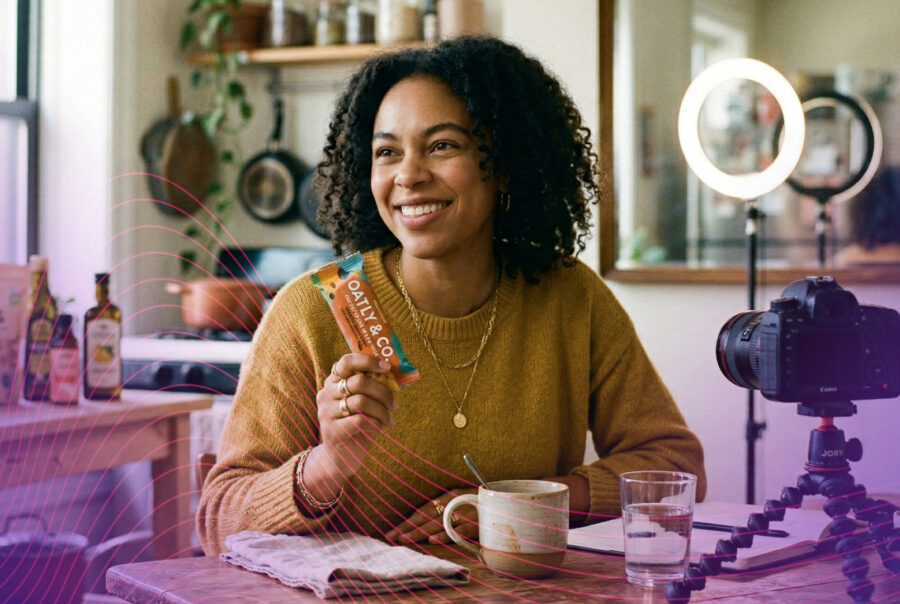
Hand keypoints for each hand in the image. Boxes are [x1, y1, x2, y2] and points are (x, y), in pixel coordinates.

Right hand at [316, 353, 397, 478]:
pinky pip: (360, 420)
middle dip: (383, 391)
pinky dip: (376, 423)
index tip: (386, 368)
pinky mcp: (333, 431)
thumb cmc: (357, 426)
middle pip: (358, 381)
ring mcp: (327, 413)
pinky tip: (380, 428)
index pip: (346, 362)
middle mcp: (326, 394)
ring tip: (389, 418)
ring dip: (382, 410)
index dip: (368, 361)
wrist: (340, 459)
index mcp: (333, 382)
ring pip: (361, 401)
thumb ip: (373, 389)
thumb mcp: (364, 404)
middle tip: (394, 403)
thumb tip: (396, 376)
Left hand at [384, 489, 478, 544]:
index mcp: (450, 495)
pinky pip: (459, 528)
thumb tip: (425, 525)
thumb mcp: (462, 501)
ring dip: (421, 531)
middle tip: (392, 537)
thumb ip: (445, 509)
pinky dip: (445, 533)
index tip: (392, 532)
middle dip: (409, 528)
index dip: (407, 520)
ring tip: (406, 539)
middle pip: (428, 515)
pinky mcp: (478, 522)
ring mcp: (466, 511)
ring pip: (439, 522)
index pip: (424, 509)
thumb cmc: (481, 503)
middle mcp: (456, 501)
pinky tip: (432, 539)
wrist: (508, 500)